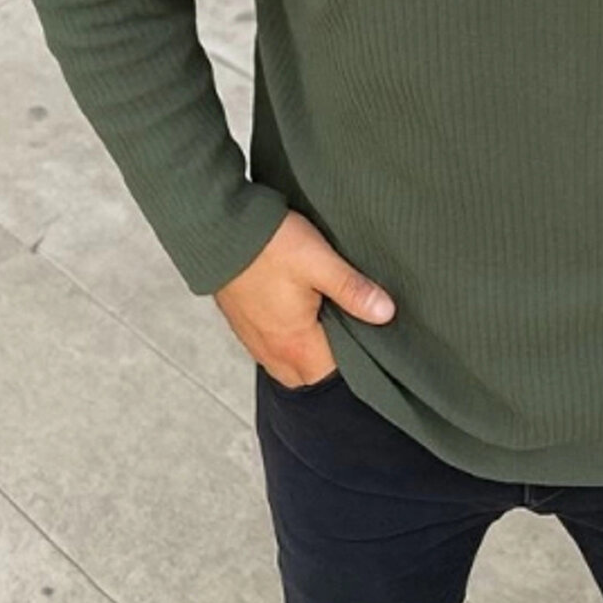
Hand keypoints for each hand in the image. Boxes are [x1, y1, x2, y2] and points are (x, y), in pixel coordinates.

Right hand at [213, 210, 395, 387]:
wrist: (215, 226)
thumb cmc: (268, 244)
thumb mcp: (320, 262)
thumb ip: (353, 290)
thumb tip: (386, 313)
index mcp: (294, 343)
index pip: (329, 376)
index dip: (352, 366)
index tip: (369, 348)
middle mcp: (270, 349)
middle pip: (307, 375)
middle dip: (328, 365)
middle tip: (350, 338)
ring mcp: (252, 337)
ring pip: (286, 363)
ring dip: (305, 354)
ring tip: (325, 329)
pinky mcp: (240, 322)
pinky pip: (268, 347)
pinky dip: (285, 342)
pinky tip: (295, 319)